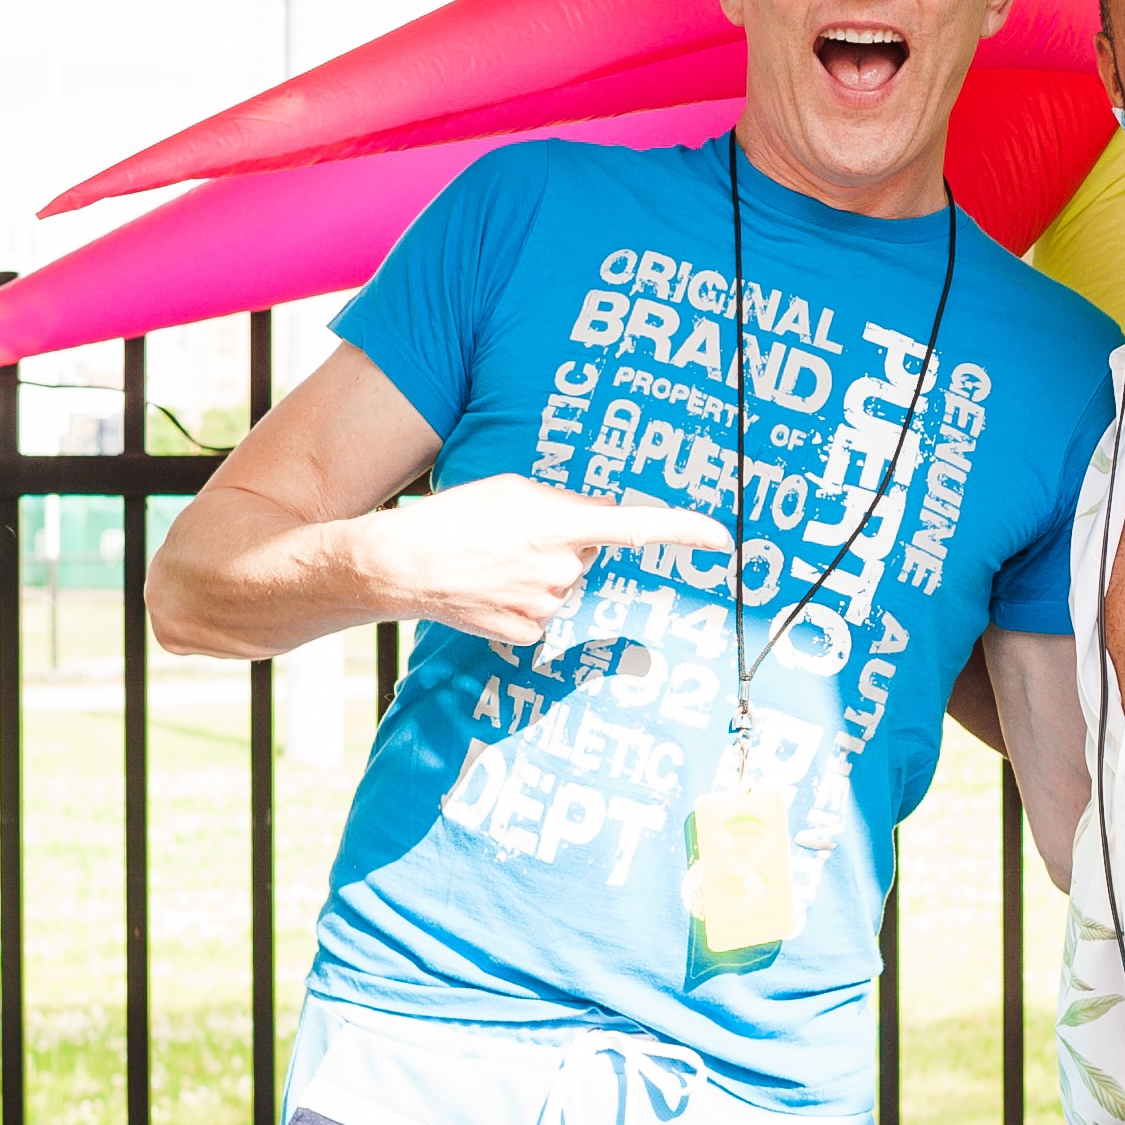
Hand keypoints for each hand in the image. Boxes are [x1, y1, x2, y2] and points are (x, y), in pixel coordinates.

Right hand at [358, 476, 728, 645]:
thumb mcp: (513, 491)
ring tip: (492, 561)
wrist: (402, 565)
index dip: (683, 531)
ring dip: (538, 573)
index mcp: (561, 524)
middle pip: (585, 556)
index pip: (638, 528)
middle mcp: (562, 569)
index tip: (722, 539)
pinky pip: (541, 612)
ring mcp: (547, 605)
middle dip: (561, 546)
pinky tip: (490, 589)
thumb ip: (563, 505)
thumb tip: (594, 523)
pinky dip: (521, 601)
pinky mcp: (528, 632)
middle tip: (513, 537)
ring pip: (562, 585)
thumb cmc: (455, 518)